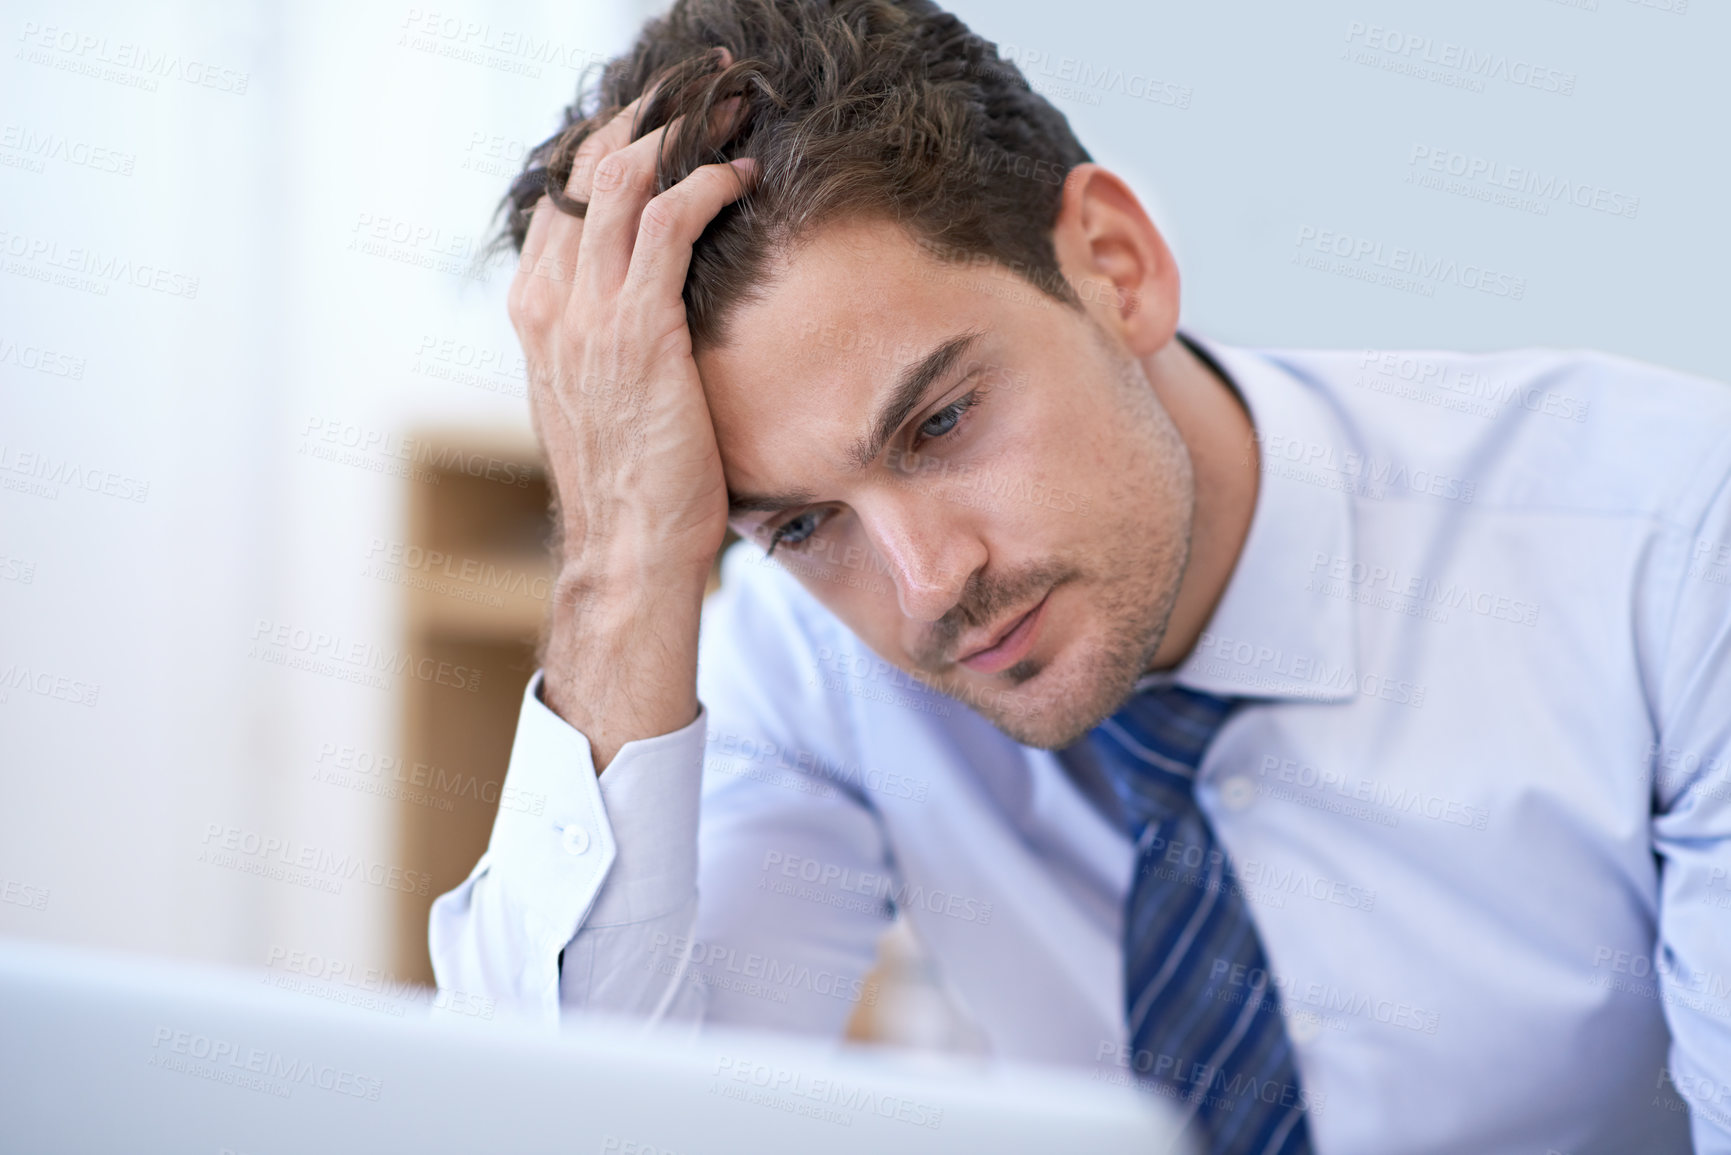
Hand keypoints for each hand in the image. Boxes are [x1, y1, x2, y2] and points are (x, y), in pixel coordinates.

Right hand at [507, 79, 754, 765]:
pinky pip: (668, 220)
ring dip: (682, 130)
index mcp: (537, 311)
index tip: (665, 122)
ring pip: (623, 178)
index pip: (565, 195)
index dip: (613, 146)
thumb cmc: (633, 486)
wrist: (627, 550)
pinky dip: (706, 182)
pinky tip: (742, 176)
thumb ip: (608, 342)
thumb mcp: (603, 401)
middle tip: (704, 89)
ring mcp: (586, 312)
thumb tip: (650, 313)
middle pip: (588, 168)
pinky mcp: (636, 327)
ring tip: (729, 108)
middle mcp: (550, 299)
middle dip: (648, 116)